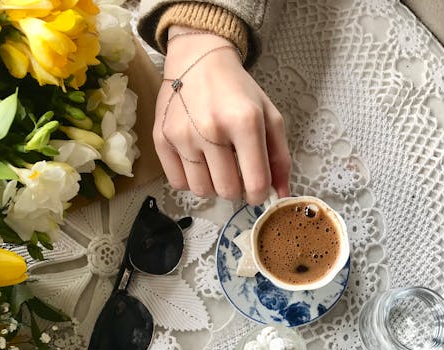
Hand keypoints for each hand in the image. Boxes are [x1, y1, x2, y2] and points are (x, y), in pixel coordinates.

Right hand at [154, 27, 290, 204]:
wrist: (197, 60)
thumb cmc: (237, 91)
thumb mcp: (268, 116)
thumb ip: (279, 157)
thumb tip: (281, 195)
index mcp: (244, 121)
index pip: (255, 183)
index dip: (258, 194)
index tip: (256, 188)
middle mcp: (211, 129)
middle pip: (227, 191)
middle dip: (235, 189)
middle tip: (234, 171)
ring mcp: (182, 135)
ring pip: (201, 191)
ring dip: (212, 185)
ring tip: (215, 164)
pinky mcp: (161, 139)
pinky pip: (178, 183)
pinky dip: (190, 179)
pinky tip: (196, 161)